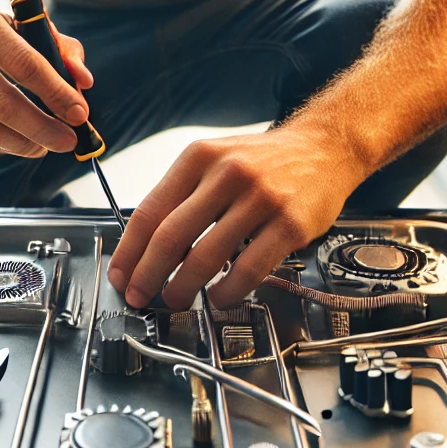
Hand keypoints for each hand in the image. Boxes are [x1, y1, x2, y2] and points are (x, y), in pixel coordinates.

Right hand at [0, 1, 93, 156]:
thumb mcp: (16, 26)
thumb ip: (59, 48)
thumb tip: (83, 82)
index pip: (24, 62)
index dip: (56, 92)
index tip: (80, 113)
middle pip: (2, 102)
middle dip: (42, 128)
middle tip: (68, 141)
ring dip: (21, 143)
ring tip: (44, 146)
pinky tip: (16, 143)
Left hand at [107, 125, 365, 309]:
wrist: (325, 148)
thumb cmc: (265, 160)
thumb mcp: (216, 159)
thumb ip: (184, 195)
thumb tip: (146, 247)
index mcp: (200, 157)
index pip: (151, 210)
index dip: (130, 251)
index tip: (121, 275)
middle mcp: (228, 173)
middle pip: (171, 236)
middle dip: (149, 275)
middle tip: (140, 296)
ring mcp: (260, 198)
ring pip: (206, 257)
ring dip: (183, 288)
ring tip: (176, 300)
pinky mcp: (289, 224)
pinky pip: (248, 270)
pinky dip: (226, 292)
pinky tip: (218, 296)